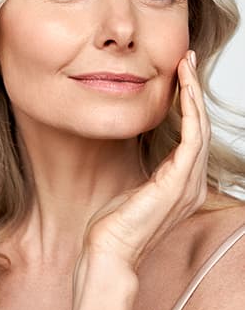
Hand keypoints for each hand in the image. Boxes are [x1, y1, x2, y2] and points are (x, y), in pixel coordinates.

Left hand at [78, 50, 210, 271]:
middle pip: (200, 124)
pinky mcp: (179, 183)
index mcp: (183, 181)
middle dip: (194, 89)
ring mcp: (189, 184)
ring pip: (199, 126)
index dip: (189, 102)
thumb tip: (146, 142)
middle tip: (188, 59)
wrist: (109, 250)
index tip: (181, 74)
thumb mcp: (136, 183)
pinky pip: (192, 138)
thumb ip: (150, 164)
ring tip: (186, 66)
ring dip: (194, 93)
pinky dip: (190, 112)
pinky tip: (184, 90)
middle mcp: (193, 181)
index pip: (192, 133)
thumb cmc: (116, 221)